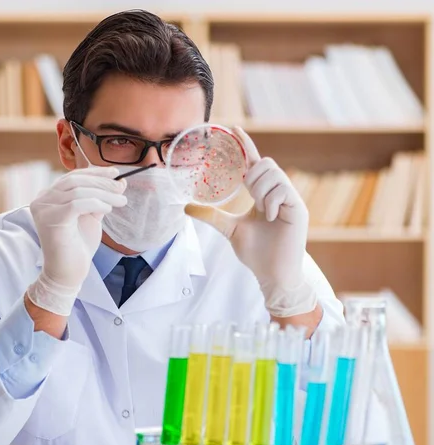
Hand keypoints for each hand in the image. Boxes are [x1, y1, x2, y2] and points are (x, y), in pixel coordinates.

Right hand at [27, 166, 125, 315]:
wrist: (67, 274)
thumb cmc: (77, 247)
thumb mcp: (91, 217)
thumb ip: (100, 199)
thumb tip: (119, 182)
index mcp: (49, 196)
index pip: (73, 177)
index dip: (95, 173)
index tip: (116, 173)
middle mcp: (42, 199)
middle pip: (75, 180)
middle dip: (102, 182)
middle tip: (121, 188)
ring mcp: (43, 209)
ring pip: (78, 191)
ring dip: (104, 194)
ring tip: (121, 200)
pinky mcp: (50, 219)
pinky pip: (77, 203)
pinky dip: (96, 203)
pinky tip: (108, 209)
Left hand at [185, 128, 316, 317]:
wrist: (272, 275)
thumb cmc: (256, 253)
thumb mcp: (230, 229)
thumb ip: (212, 216)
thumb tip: (186, 207)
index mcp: (263, 194)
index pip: (255, 164)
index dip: (246, 146)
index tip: (235, 129)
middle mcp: (279, 193)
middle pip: (265, 164)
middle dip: (252, 177)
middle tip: (250, 197)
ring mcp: (290, 200)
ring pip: (273, 174)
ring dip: (261, 190)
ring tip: (262, 210)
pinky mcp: (299, 209)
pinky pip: (283, 190)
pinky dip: (272, 202)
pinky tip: (271, 217)